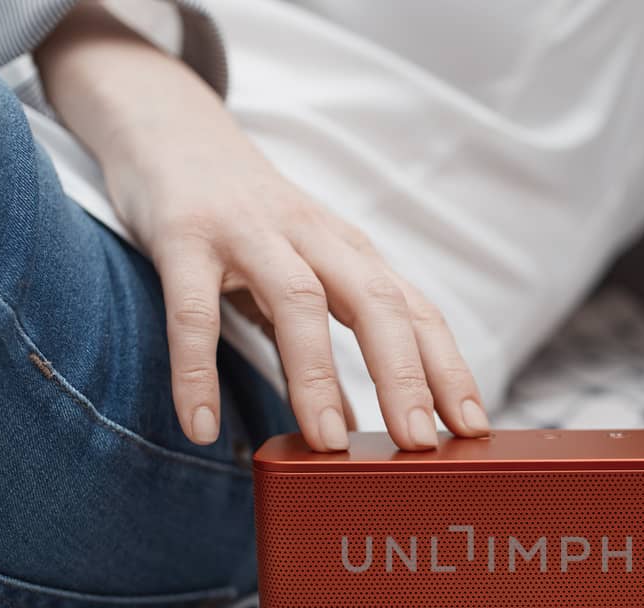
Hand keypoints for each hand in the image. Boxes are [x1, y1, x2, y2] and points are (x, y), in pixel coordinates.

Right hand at [34, 4, 488, 450]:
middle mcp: (312, 238)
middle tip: (419, 444)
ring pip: (297, 302)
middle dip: (403, 376)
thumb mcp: (297, 277)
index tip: (474, 428)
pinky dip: (198, 371)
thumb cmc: (245, 218)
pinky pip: (192, 310)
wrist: (168, 127)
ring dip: (316, 376)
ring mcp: (248, 232)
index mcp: (350, 253)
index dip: (448, 369)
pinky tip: (201, 427)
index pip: (416, 312)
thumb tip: (350, 422)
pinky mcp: (183, 235)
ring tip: (328, 445)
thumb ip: (324, 346)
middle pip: (374, 303)